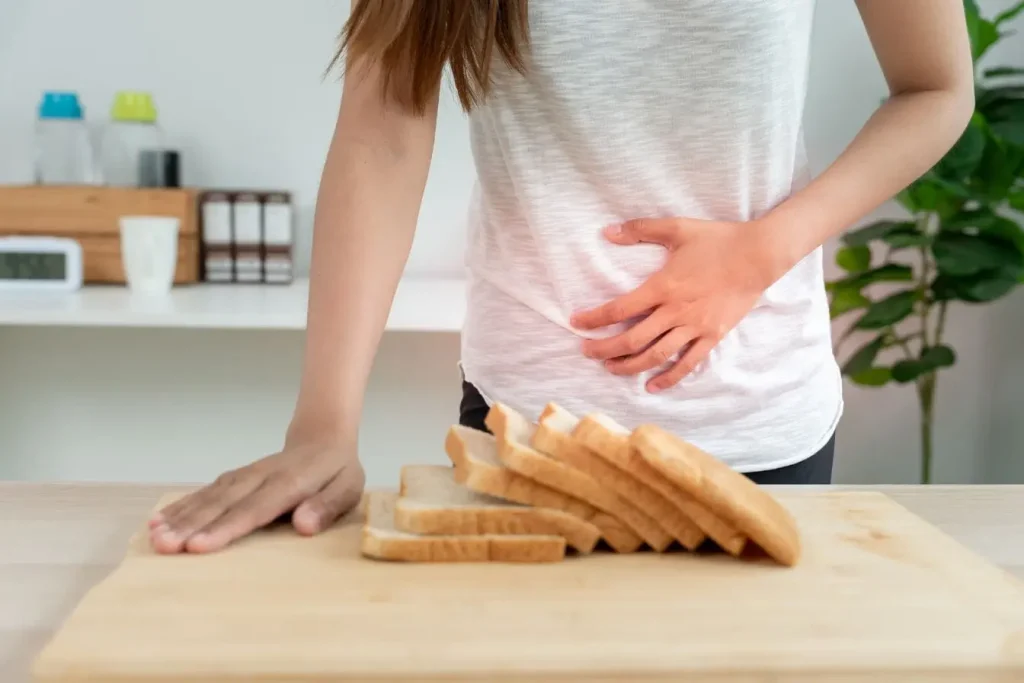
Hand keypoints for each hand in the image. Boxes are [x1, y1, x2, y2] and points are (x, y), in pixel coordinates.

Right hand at [148, 432, 364, 553]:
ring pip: (208, 497)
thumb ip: (327, 506)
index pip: (254, 509)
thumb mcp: (348, 488)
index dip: (226, 528)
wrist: (322, 438)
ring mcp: (243, 477)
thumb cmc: (336, 472)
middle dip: (191, 526)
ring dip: (180, 517)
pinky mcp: (233, 479)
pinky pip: (205, 492)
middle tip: (164, 547)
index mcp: (289, 484)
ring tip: (154, 537)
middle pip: (222, 504)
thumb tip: (304, 525)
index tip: (199, 546)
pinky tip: (158, 520)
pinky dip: (181, 506)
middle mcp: (260, 478)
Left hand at [571, 217, 782, 391]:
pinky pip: (688, 363)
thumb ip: (640, 229)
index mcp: (663, 286)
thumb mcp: (677, 228)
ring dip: (629, 366)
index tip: (577, 322)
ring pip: (655, 355)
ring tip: (610, 368)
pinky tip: (652, 386)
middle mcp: (675, 311)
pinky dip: (669, 378)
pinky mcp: (713, 336)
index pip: (619, 308)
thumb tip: (607, 231)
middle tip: (586, 352)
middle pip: (632, 339)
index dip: (594, 318)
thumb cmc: (717, 239)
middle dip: (604, 349)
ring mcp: (695, 327)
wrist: (759, 255)